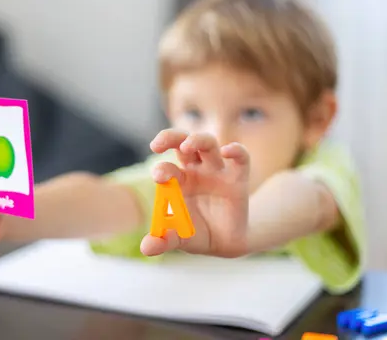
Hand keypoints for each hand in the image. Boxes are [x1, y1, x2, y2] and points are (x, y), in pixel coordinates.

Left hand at [140, 129, 249, 256]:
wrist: (225, 243)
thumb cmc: (196, 234)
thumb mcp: (180, 239)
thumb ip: (164, 240)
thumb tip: (146, 249)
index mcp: (177, 181)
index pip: (167, 166)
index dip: (161, 169)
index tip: (158, 176)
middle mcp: (195, 170)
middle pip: (182, 142)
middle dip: (169, 137)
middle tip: (156, 145)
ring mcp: (217, 171)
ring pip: (208, 143)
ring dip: (197, 140)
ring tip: (188, 145)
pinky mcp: (238, 177)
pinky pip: (241, 158)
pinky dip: (236, 150)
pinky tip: (229, 151)